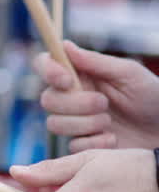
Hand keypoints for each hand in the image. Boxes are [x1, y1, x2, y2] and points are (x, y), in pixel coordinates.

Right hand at [33, 40, 158, 150]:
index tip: (66, 79)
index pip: (44, 65)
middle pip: (47, 99)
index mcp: (79, 75)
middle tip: (103, 103)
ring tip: (110, 124)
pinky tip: (113, 140)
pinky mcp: (82, 145)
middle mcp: (71, 97)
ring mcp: (75, 122)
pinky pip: (72, 145)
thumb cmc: (153, 97)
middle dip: (75, 104)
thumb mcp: (129, 73)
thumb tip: (64, 45)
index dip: (47, 71)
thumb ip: (96, 61)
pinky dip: (95, 143)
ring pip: (54, 124)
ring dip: (86, 124)